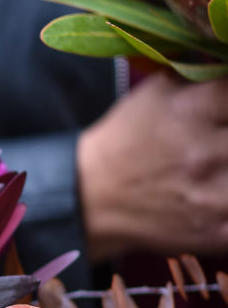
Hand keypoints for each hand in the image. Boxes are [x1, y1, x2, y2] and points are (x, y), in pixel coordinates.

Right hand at [77, 71, 227, 261]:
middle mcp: (205, 153)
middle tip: (225, 137)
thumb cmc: (128, 138)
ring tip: (225, 164)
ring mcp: (214, 197)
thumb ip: (204, 75)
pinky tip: (224, 192)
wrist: (93, 197)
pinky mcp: (217, 231)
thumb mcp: (159, 91)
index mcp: (192, 111)